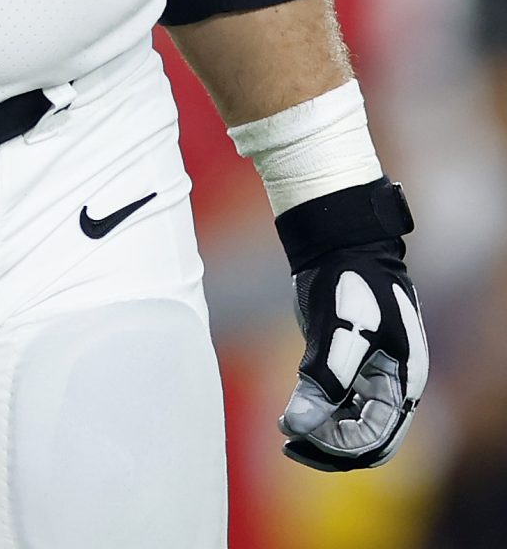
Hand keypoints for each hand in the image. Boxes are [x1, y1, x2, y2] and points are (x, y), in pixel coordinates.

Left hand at [277, 182, 428, 471]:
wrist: (340, 239)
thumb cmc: (350, 280)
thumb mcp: (340, 331)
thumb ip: (324, 380)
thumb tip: (296, 426)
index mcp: (401, 381)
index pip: (377, 437)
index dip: (339, 445)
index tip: (301, 437)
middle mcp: (391, 385)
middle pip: (366, 439)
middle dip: (330, 448)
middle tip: (290, 446)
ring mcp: (370, 375)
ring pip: (350, 424)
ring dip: (321, 434)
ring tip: (286, 435)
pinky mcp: (347, 363)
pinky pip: (337, 403)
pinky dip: (318, 414)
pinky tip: (292, 415)